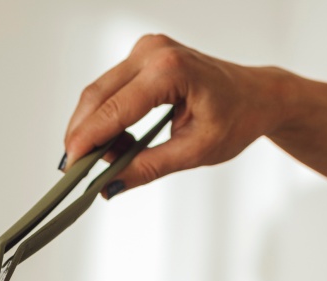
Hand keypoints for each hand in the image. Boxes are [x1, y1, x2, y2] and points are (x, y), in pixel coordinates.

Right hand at [63, 34, 288, 194]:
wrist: (257, 95)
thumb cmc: (236, 119)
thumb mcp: (195, 151)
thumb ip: (149, 167)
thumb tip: (109, 185)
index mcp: (170, 69)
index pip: (115, 108)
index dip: (88, 139)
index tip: (69, 168)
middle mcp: (153, 50)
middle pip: (98, 95)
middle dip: (82, 135)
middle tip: (72, 171)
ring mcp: (146, 49)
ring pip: (100, 92)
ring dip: (93, 128)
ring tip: (103, 162)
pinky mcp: (142, 56)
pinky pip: (112, 88)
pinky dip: (106, 118)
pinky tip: (114, 144)